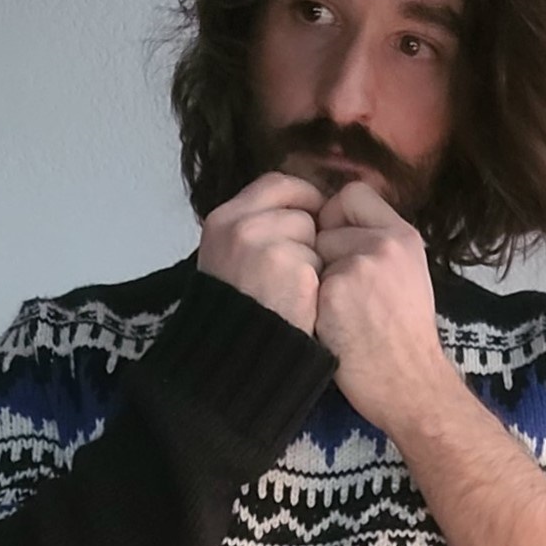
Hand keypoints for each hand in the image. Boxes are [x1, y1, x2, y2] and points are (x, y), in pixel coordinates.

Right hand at [198, 171, 325, 336]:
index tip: (312, 217)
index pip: (276, 184)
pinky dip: (317, 285)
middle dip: (307, 238)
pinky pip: (323, 263)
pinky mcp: (293, 269)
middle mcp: (240, 227)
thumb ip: (253, 230)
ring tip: (291, 293)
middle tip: (292, 273)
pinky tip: (300, 304)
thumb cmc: (237, 316)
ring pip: (315, 237)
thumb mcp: (227, 262)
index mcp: (222, 221)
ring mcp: (267, 247)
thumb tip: (299, 209)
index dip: (301, 198)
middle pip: (300, 212)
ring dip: (313, 263)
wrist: (237, 360)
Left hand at [314, 182, 455, 434]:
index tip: (339, 247)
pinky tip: (329, 326)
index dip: (336, 216)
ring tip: (338, 311)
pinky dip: (311, 303)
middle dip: (324, 254)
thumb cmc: (404, 340)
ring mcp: (360, 266)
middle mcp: (385, 243)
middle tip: (344, 292)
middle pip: (325, 222)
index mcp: (404, 236)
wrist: (410, 385)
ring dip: (316, 279)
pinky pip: (304, 282)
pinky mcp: (336, 291)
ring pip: (311, 253)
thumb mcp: (408, 276)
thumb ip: (378, 245)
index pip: (353, 193)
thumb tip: (333, 221)